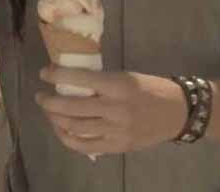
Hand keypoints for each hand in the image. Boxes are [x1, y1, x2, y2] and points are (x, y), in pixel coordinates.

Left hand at [35, 67, 187, 156]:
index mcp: (118, 85)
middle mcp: (115, 109)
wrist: (178, 112)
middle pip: (72, 107)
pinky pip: (86, 146)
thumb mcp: (125, 76)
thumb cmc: (151, 88)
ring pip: (75, 128)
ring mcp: (116, 131)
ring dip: (55, 119)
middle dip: (49, 101)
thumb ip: (100, 81)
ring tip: (49, 111)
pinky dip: (68, 138)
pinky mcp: (118, 147)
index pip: (79, 79)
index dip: (56, 75)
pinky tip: (62, 129)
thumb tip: (69, 80)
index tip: (44, 72)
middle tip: (40, 96)